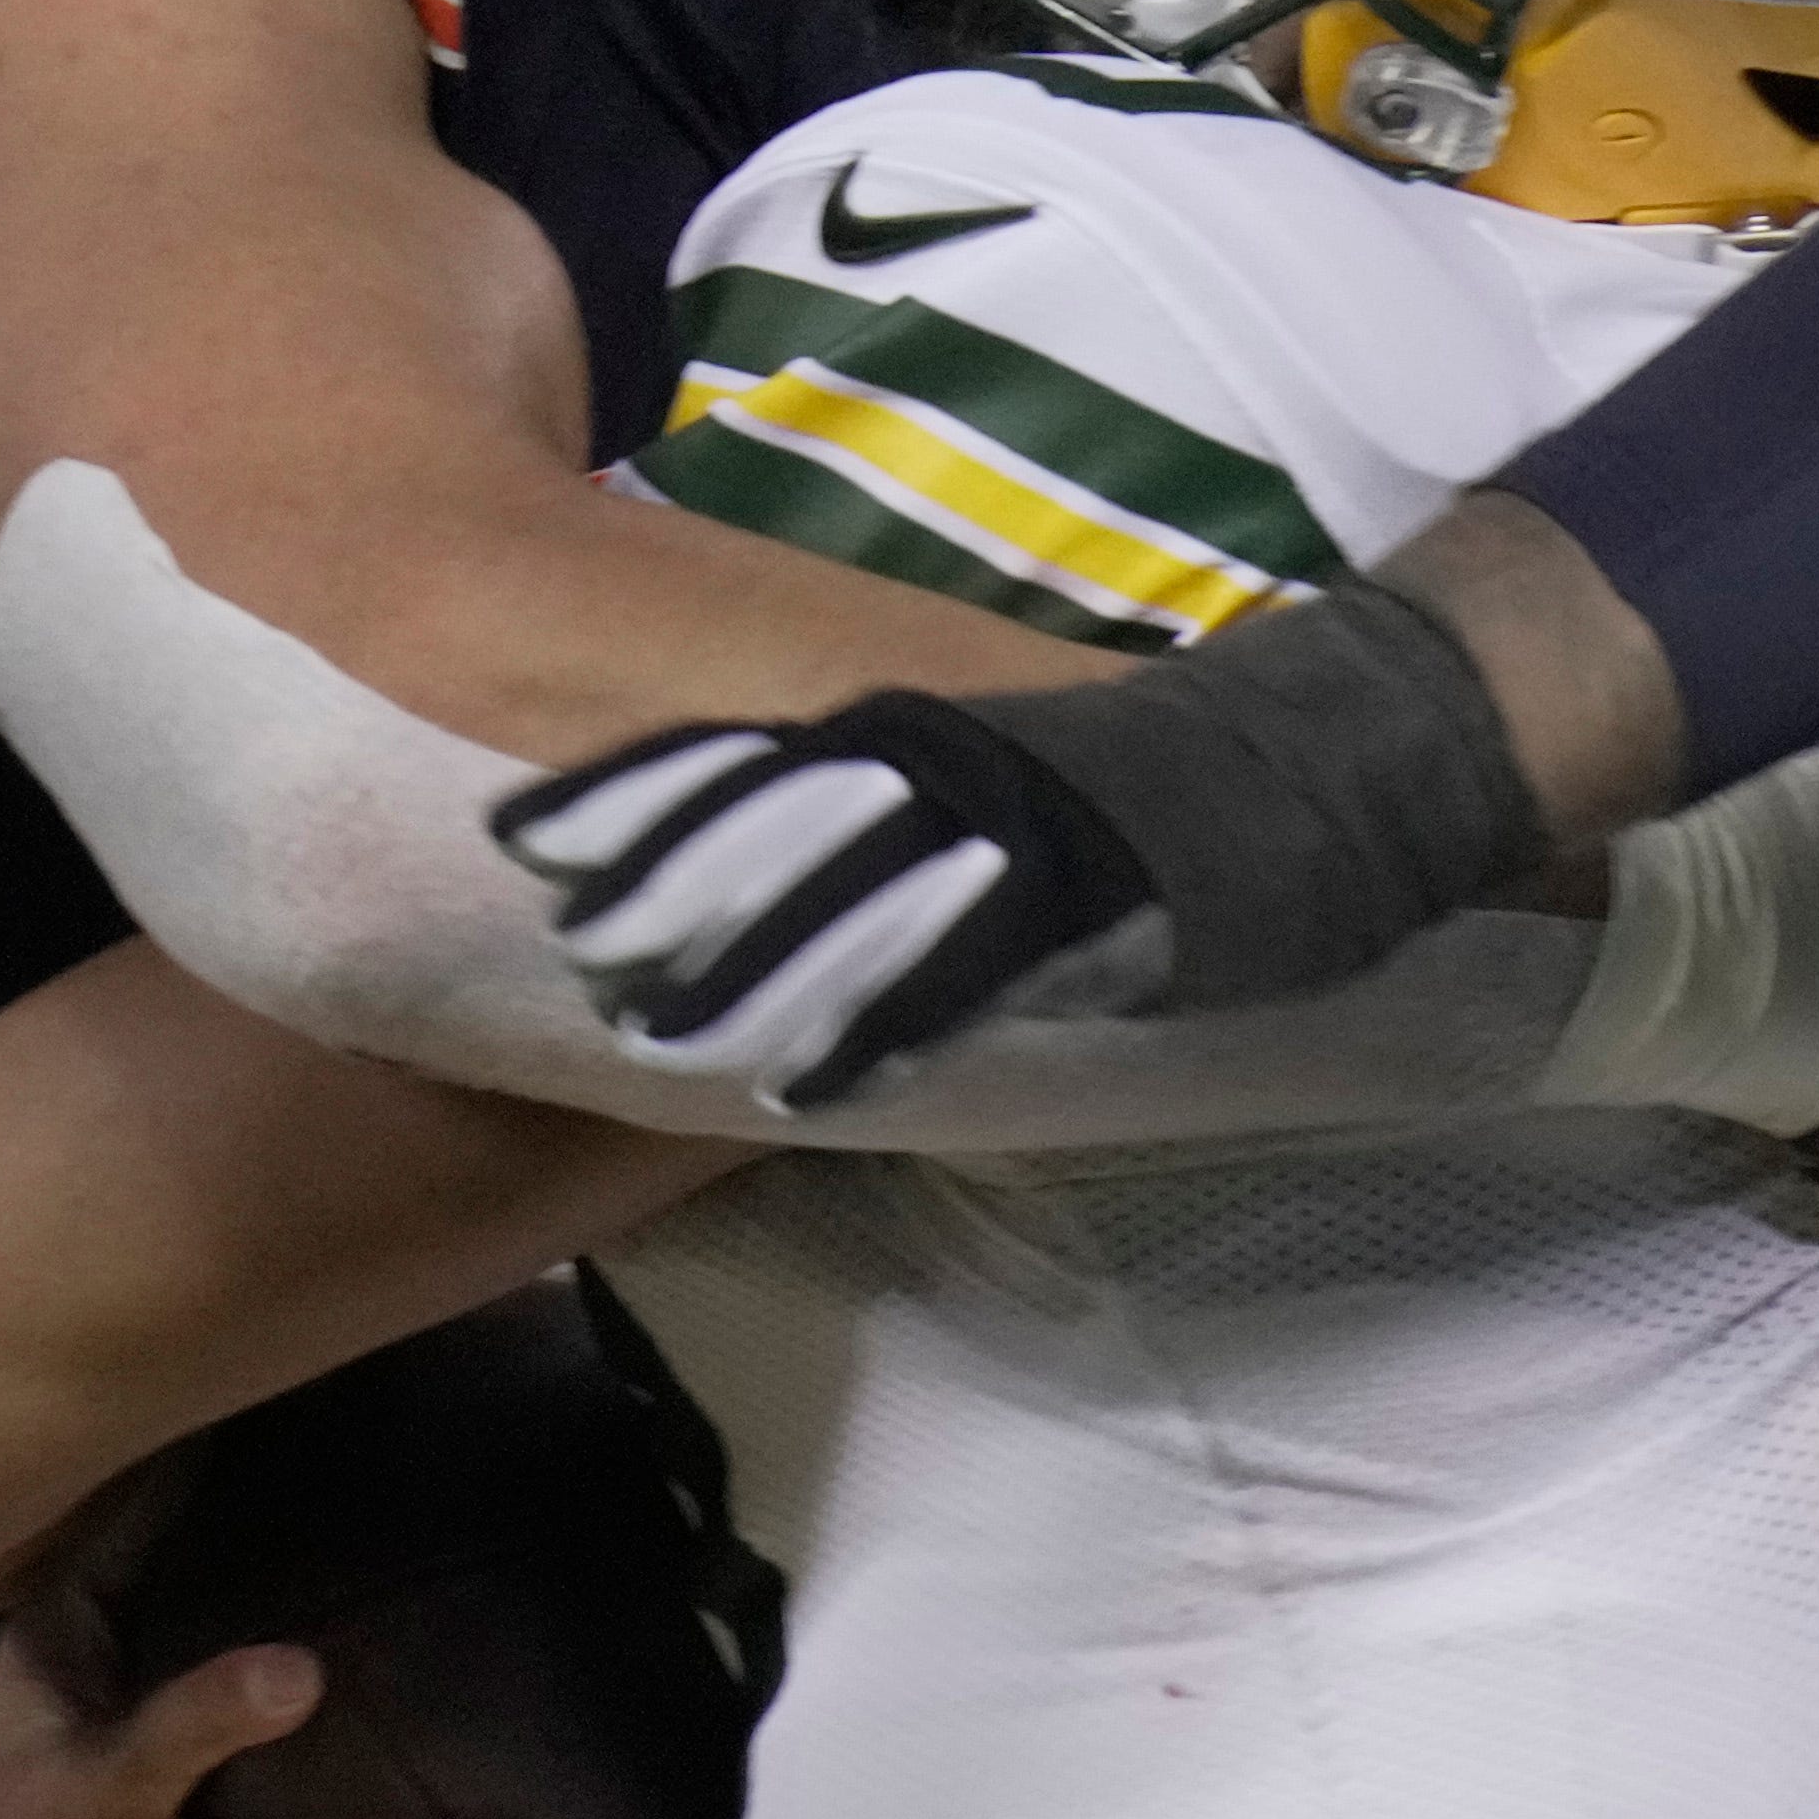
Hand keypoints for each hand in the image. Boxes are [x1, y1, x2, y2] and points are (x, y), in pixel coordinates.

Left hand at [494, 694, 1161, 1103]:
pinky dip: (874, 1035)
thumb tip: (748, 869)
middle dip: (664, 889)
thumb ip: (876, 808)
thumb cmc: (1120, 792)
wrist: (1295, 773)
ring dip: (746, 974)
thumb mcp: (978, 772)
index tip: (522, 836)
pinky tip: (806, 1089)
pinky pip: (952, 978)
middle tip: (579, 955)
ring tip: (660, 1040)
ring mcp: (1007, 834)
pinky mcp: (1071, 908)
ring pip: (846, 901)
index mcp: (909, 729)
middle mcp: (941, 767)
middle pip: (772, 824)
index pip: (745, 754)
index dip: (630, 795)